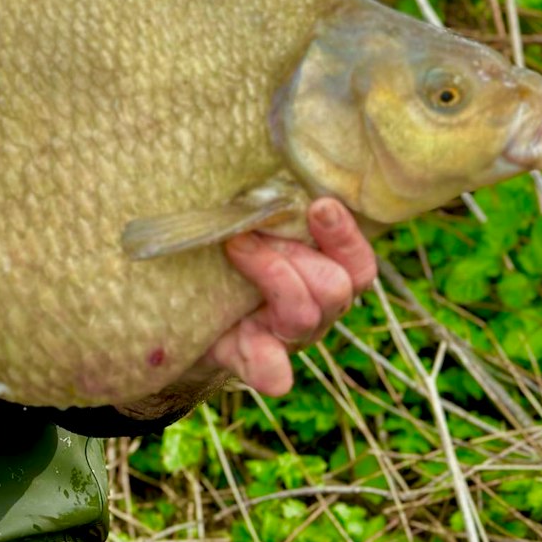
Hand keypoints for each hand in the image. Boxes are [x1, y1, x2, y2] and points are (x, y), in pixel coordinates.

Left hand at [196, 197, 376, 395]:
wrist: (183, 306)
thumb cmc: (224, 252)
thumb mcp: (250, 223)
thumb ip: (265, 204)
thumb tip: (259, 169)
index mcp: (323, 275)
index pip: (358, 264)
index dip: (345, 236)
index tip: (319, 205)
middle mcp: (314, 311)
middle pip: (335, 288)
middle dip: (295, 252)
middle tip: (250, 228)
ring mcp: (286, 339)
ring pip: (305, 316)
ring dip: (271, 274)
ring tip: (234, 245)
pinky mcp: (252, 361)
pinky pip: (273, 373)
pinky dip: (269, 365)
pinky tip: (257, 352)